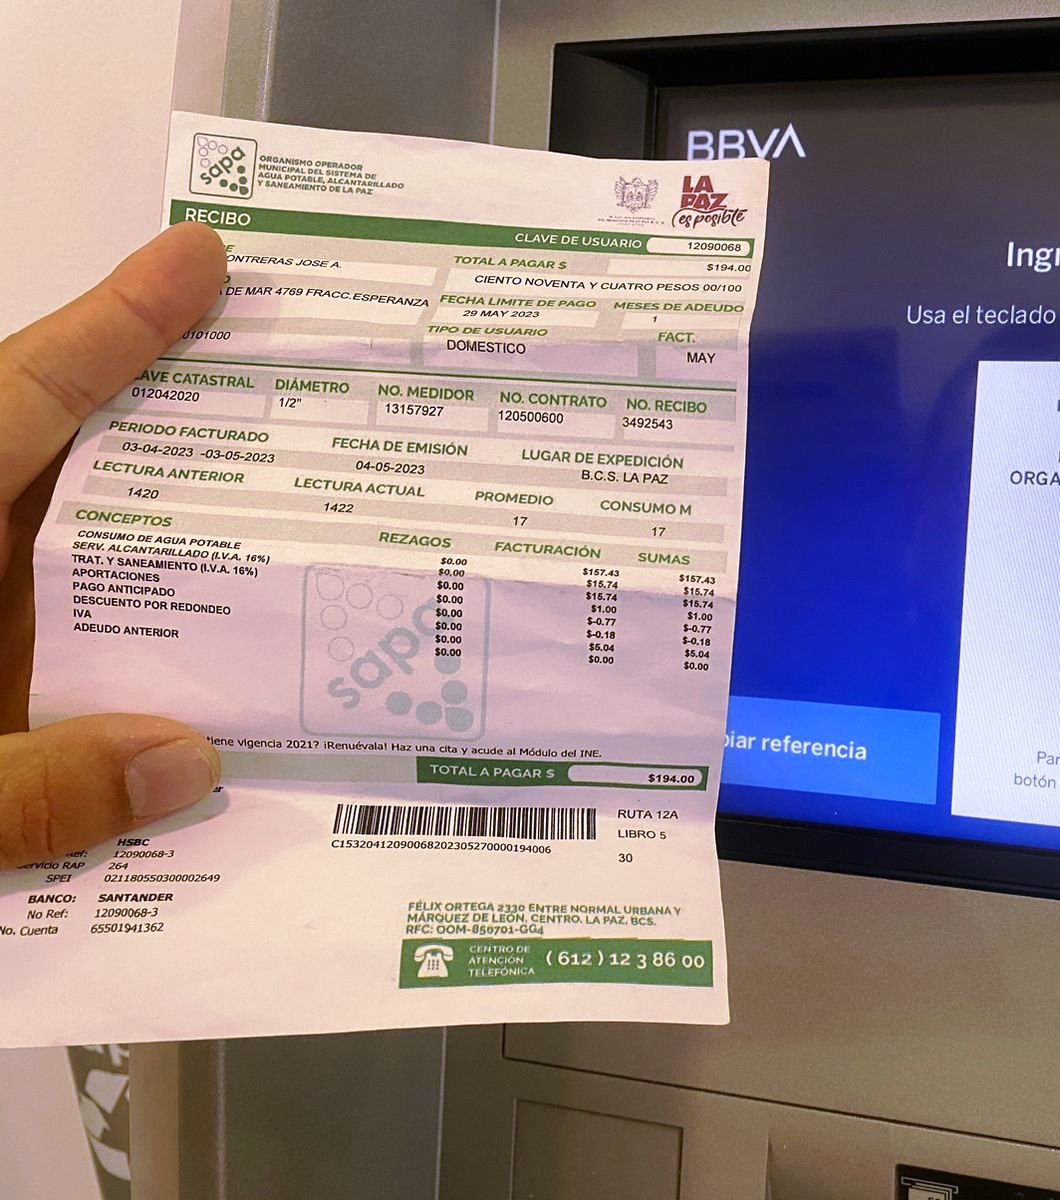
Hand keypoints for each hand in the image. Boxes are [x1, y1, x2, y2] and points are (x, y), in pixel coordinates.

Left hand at [0, 223, 228, 867]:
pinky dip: (124, 684)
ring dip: (168, 571)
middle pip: (62, 471)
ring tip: (290, 562)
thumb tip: (189, 764)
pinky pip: (52, 667)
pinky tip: (197, 719)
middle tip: (293, 403)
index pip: (21, 402)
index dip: (113, 327)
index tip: (201, 257)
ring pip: (66, 571)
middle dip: (175, 435)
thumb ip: (22, 790)